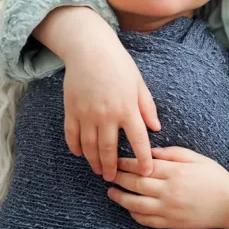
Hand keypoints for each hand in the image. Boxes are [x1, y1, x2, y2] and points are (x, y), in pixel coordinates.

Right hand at [34, 6, 160, 180]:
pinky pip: (72, 135)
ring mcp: (87, 114)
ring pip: (90, 146)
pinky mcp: (72, 110)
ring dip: (94, 161)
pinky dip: (75, 147)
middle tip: (114, 178)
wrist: (89, 50)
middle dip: (112, 167)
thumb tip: (156, 128)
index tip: (147, 172)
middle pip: (110, 149)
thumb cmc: (118, 64)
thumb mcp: (139, 83)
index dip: (144, 159)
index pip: (138, 140)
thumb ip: (147, 107)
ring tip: (98, 171)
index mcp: (127, 108)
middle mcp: (107, 115)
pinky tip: (80, 154)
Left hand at [108, 147, 228, 228]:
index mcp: (175, 171)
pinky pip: (147, 220)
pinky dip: (134, 214)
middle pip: (136, 183)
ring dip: (121, 198)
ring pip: (136, 204)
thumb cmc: (216, 178)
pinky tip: (129, 208)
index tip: (118, 159)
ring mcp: (168, 208)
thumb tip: (153, 151)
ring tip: (111, 192)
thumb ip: (174, 153)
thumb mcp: (197, 158)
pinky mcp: (171, 222)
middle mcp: (169, 190)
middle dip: (119, 177)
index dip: (127, 162)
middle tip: (108, 173)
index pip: (144, 165)